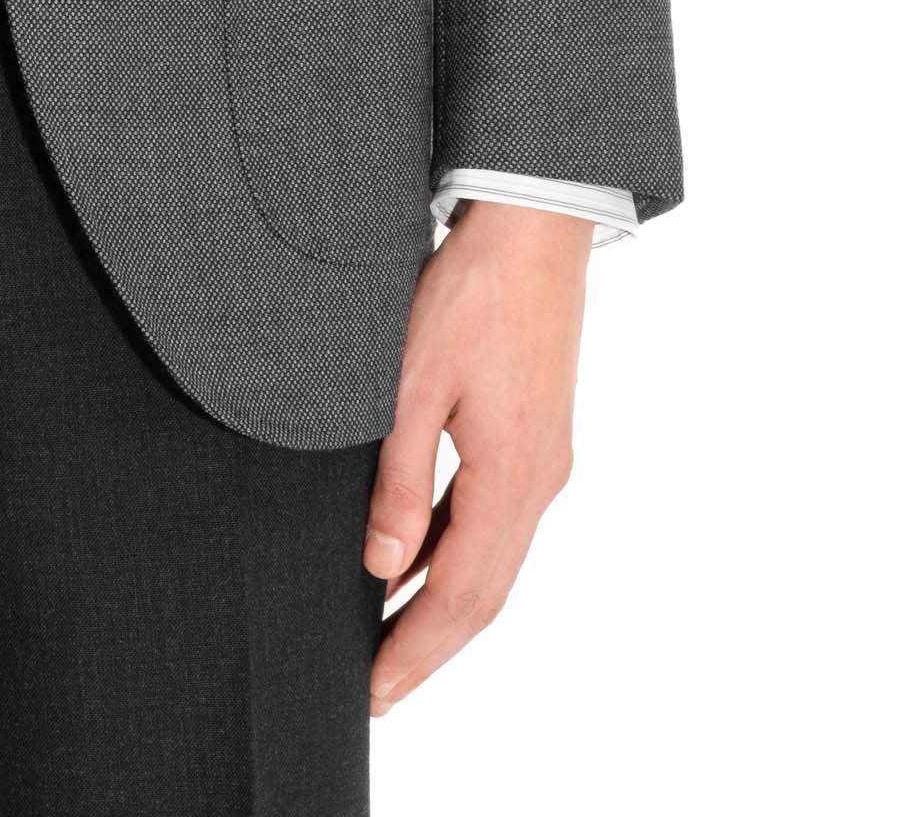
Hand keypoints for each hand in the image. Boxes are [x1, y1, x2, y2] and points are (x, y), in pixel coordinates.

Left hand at [364, 199, 590, 715]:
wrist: (531, 228)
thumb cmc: (469, 293)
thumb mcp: (411, 383)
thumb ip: (398, 481)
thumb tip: (383, 567)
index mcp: (510, 478)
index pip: (459, 596)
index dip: (414, 650)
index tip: (375, 692)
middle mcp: (539, 482)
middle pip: (484, 593)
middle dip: (430, 646)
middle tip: (378, 687)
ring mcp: (544, 460)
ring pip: (494, 559)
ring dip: (445, 603)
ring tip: (390, 636)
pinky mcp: (537, 435)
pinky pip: (497, 519)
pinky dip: (458, 553)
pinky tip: (420, 557)